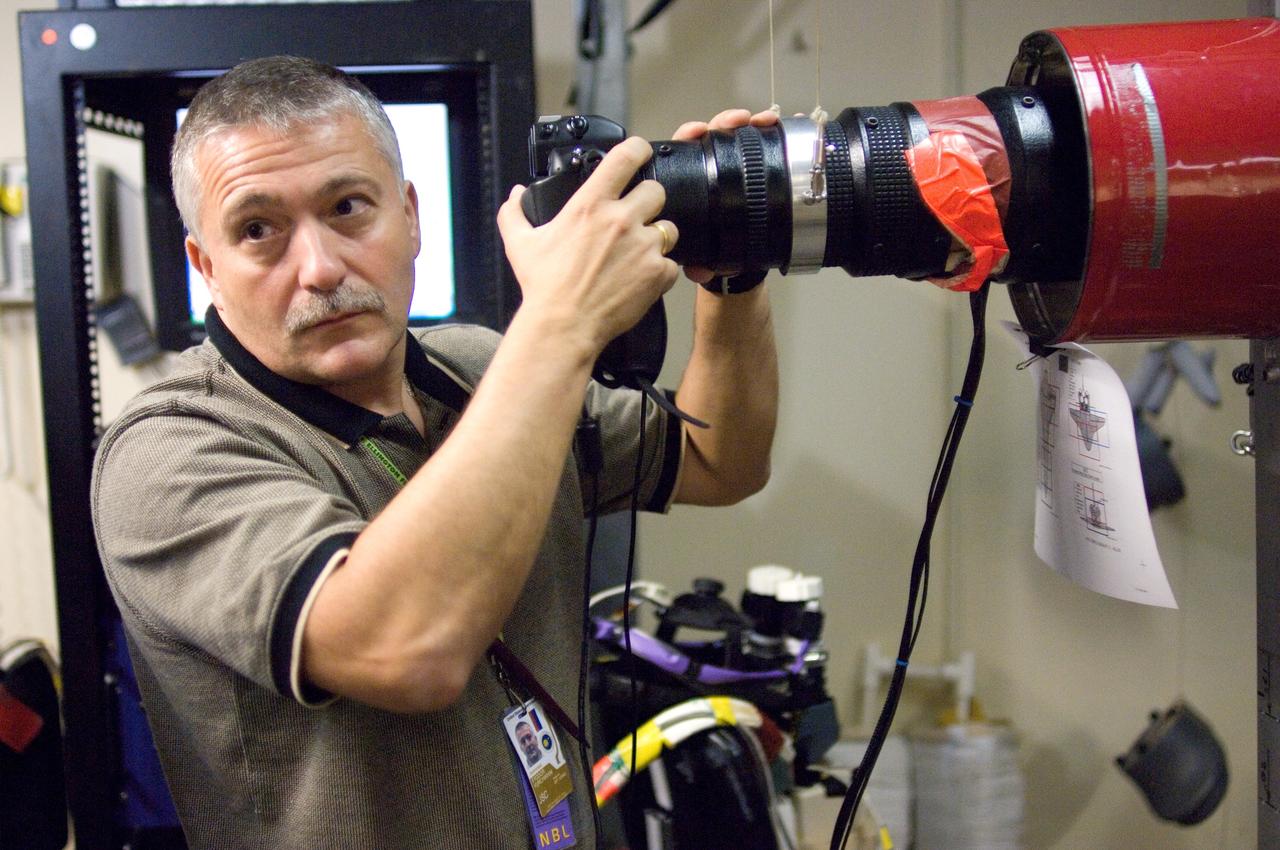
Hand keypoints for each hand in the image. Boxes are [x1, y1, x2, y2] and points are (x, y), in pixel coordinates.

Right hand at [497, 136, 679, 355]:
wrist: (564, 325)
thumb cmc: (544, 287)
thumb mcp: (519, 243)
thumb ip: (514, 213)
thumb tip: (515, 194)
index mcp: (590, 205)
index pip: (625, 157)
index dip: (637, 149)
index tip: (640, 152)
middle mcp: (621, 219)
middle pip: (656, 190)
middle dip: (649, 201)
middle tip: (636, 217)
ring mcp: (643, 246)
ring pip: (668, 227)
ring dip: (657, 237)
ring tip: (638, 254)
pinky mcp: (657, 272)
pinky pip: (671, 264)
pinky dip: (660, 271)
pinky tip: (641, 279)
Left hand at [670, 108, 779, 284]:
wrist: (734, 262)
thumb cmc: (707, 249)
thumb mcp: (698, 253)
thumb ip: (697, 261)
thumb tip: (700, 268)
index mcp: (686, 183)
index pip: (682, 150)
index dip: (688, 136)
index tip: (698, 131)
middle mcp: (706, 170)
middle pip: (711, 135)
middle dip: (724, 123)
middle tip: (738, 121)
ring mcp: (730, 167)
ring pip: (735, 136)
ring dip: (749, 124)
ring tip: (763, 121)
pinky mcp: (752, 170)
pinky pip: (759, 146)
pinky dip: (769, 133)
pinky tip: (778, 125)